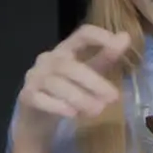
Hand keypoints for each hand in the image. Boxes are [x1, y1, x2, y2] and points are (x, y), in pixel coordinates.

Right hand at [16, 25, 131, 139]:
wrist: (37, 118)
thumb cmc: (66, 91)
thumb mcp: (89, 72)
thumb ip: (105, 56)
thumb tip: (125, 36)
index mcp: (65, 49)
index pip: (81, 34)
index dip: (100, 36)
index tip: (120, 46)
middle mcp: (47, 59)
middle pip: (69, 65)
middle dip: (93, 82)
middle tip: (113, 98)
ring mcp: (34, 77)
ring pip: (56, 84)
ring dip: (79, 97)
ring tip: (97, 111)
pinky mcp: (27, 96)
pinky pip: (41, 98)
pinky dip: (58, 106)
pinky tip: (73, 115)